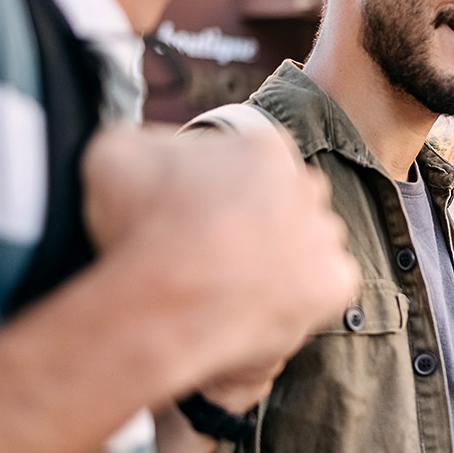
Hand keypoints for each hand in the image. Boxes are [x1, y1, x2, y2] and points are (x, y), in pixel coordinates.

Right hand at [82, 123, 358, 400]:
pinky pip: (325, 289)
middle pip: (289, 200)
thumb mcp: (117, 154)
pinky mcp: (336, 284)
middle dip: (262, 222)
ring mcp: (325, 235)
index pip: (256, 163)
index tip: (201, 217)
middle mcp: (307, 184)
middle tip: (220, 252)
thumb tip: (157, 154)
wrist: (160, 304)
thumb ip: (150, 145)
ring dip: (284, 260)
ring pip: (311, 244)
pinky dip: (298, 300)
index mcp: (264, 146)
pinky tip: (259, 306)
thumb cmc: (136, 228)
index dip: (225, 191)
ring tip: (236, 285)